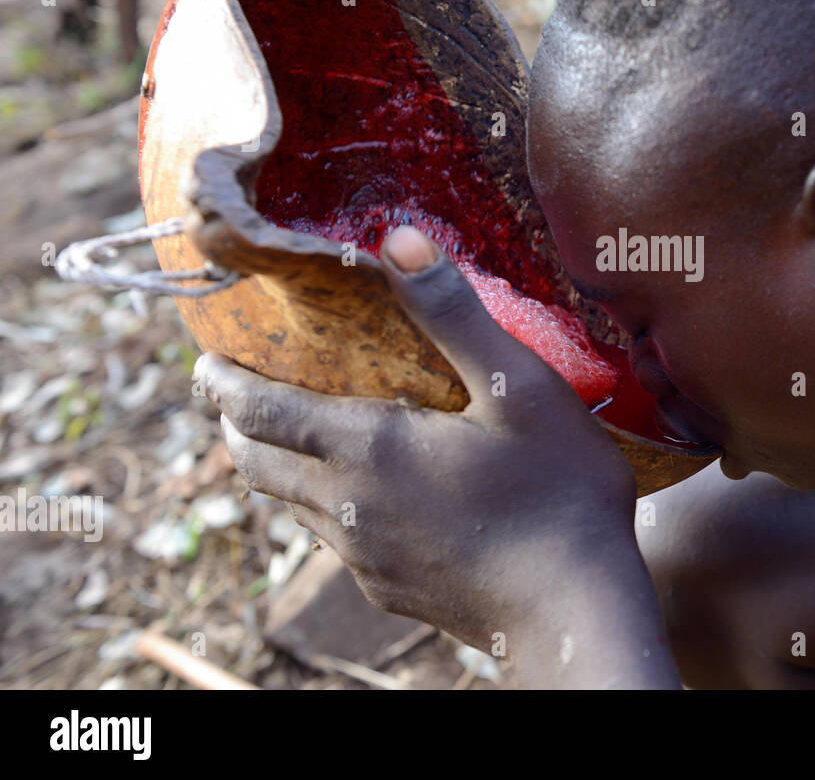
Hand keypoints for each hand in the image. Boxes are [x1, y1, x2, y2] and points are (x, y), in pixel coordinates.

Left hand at [195, 227, 645, 660]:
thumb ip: (452, 313)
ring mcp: (364, 557)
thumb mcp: (517, 387)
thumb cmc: (558, 491)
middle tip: (232, 394)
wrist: (575, 611)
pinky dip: (322, 507)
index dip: (224, 382)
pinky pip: (333, 542)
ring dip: (275, 466)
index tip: (206, 359)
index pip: (259, 412)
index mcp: (366, 449)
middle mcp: (346, 507)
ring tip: (287, 438)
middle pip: (256, 462)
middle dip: (234, 424)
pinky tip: (360, 499)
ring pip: (290, 506)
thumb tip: (396, 236)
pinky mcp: (389, 590)